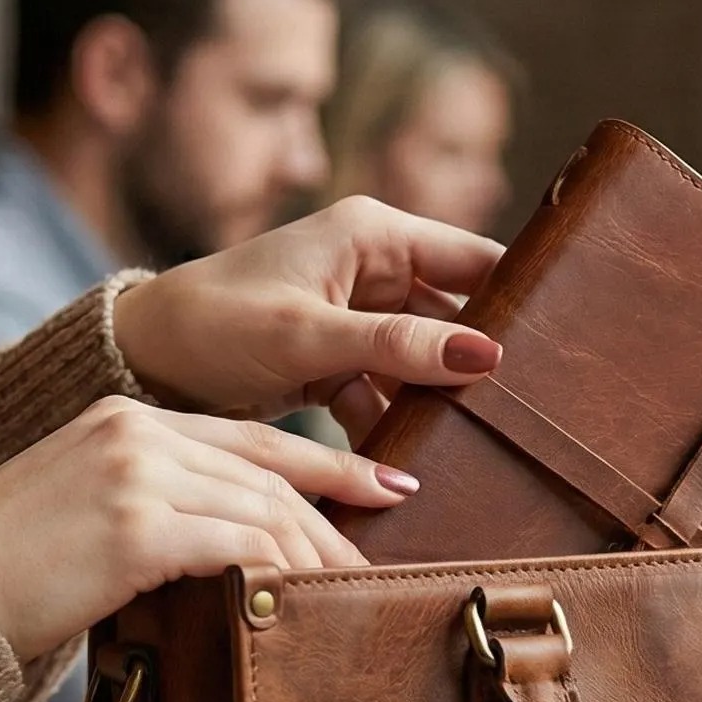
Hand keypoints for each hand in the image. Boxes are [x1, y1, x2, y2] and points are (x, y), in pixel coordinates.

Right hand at [0, 398, 414, 660]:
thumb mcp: (80, 518)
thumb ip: (150, 514)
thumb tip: (225, 560)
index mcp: (122, 417)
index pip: (249, 436)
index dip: (324, 460)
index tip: (380, 484)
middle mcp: (133, 430)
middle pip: (266, 472)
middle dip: (336, 511)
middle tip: (388, 547)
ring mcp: (134, 473)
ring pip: (263, 507)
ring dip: (316, 554)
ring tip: (354, 591)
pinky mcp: (135, 525)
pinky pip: (239, 544)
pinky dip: (280, 572)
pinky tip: (305, 600)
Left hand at [110, 195, 503, 441]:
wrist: (140, 366)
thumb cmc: (213, 324)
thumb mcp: (309, 335)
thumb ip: (399, 345)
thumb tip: (487, 355)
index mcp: (373, 234)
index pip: (476, 257)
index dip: (519, 297)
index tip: (562, 345)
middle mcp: (372, 269)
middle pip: (457, 315)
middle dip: (480, 363)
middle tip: (525, 414)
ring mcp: (357, 319)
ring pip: (424, 363)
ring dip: (437, 405)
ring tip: (475, 451)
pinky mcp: (338, 363)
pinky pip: (388, 395)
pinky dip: (396, 426)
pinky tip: (412, 467)